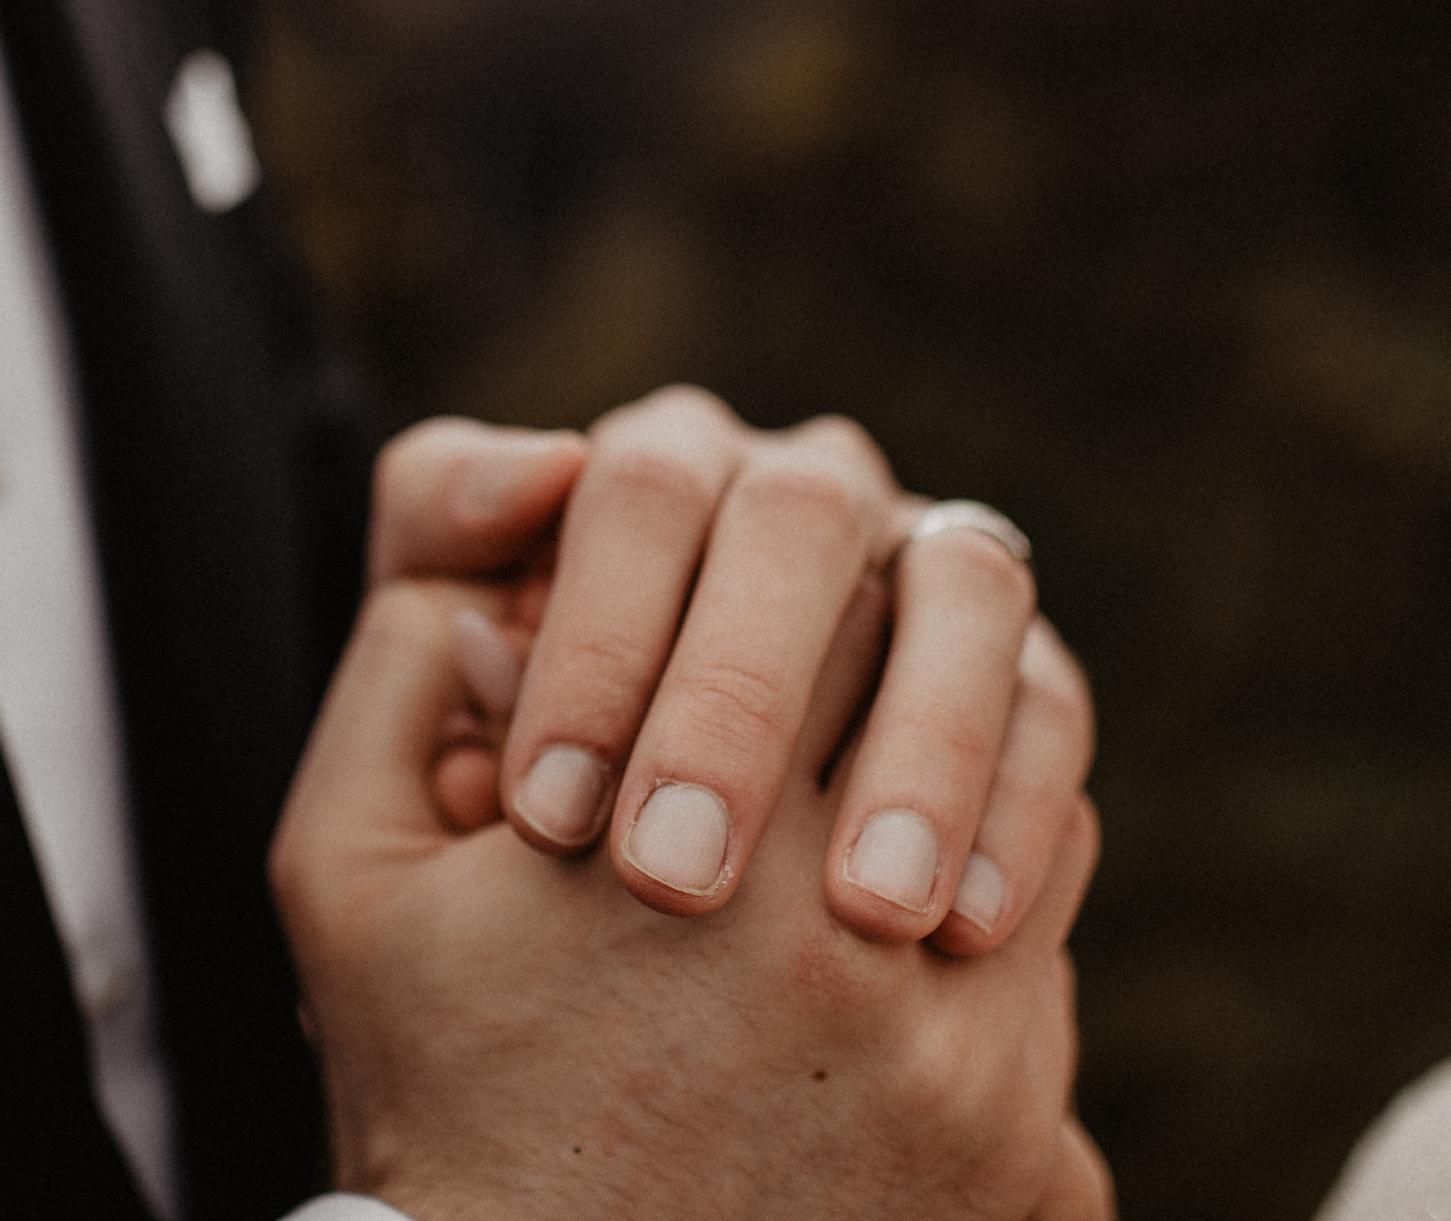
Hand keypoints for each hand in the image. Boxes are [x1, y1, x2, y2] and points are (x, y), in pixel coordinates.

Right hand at [271, 571, 1107, 1220]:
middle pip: (942, 693)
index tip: (747, 599)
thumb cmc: (439, 1094)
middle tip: (825, 653)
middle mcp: (855, 957)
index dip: (784, 591)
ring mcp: (962, 1070)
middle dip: (881, 661)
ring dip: (955, 771)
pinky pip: (1051, 962)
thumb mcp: (350, 877)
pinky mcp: (1023, 1160)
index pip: (821, 612)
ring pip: (1029, 812)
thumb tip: (506, 563)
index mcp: (697, 858)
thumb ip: (399, 675)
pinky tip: (891, 928)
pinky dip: (988, 910)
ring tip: (855, 792)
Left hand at [368, 386, 1094, 952]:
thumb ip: (423, 609)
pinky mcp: (1023, 669)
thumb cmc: (516, 843)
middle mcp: (804, 492)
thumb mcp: (400, 754)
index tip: (544, 818)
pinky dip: (1015, 806)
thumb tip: (534, 477)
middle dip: (735, 697)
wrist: (632, 975)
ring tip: (861, 918)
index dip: (595, 644)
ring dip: (917, 746)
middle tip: (670, 877)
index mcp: (658, 474)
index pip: (639, 492)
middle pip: (798, 518)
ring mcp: (928, 567)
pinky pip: (1050, 701)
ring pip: (960, 587)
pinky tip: (955, 930)